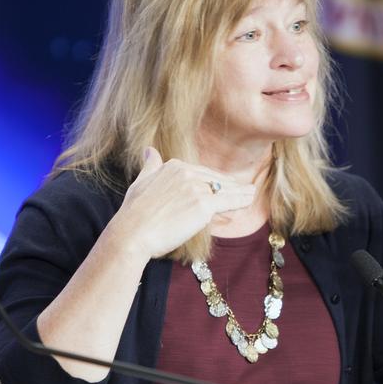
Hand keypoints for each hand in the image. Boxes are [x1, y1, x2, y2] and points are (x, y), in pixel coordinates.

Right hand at [106, 147, 257, 259]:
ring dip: (240, 192)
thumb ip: (150, 166)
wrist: (132, 233)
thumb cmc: (133, 213)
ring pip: (224, 189)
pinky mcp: (204, 205)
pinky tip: (249, 199)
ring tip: (251, 194)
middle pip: (214, 180)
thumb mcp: (141, 182)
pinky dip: (241, 200)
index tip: (223, 185)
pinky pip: (228, 201)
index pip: (201, 173)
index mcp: (173, 166)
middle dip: (230, 186)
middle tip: (243, 190)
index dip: (213, 181)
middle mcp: (186, 173)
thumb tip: (150, 150)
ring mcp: (196, 188)